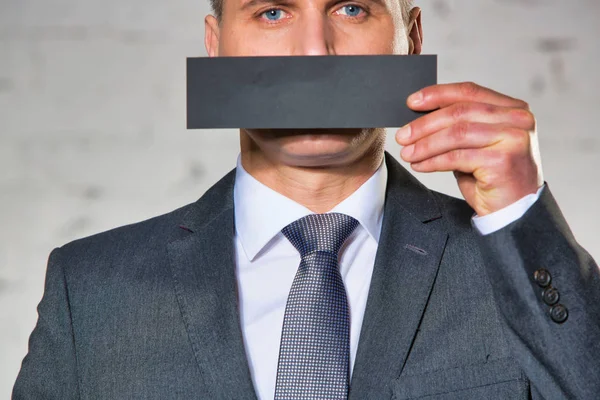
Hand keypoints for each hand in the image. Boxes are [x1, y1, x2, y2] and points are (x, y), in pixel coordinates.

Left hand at [396, 82, 543, 216]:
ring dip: (426, 144)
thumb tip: (418, 118)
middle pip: (460, 112)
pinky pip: (457, 157)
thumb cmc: (492, 177)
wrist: (516, 211)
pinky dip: (433, 161)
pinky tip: (420, 165)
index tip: (412, 102)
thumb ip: (458, 126)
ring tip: (407, 153)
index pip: (469, 92)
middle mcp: (517, 120)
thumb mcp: (476, 145)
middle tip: (402, 136)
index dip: (437, 94)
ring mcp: (513, 139)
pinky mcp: (503, 161)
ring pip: (456, 134)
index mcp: (513, 109)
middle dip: (425, 124)